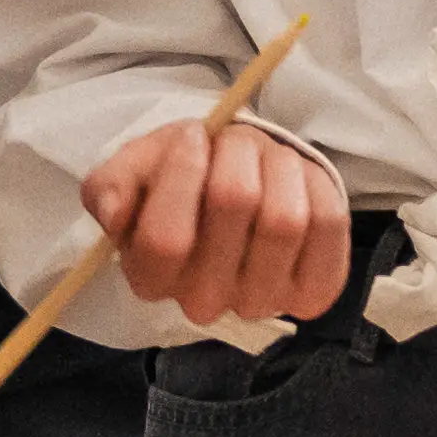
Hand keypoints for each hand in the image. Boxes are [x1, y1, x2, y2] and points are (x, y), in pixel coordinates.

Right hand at [86, 110, 350, 328]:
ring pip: (284, 217)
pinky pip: (327, 226)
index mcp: (150, 278)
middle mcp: (204, 301)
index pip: (164, 239)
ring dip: (277, 165)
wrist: (237, 195)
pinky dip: (314, 186)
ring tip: (264, 158)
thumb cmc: (181, 179)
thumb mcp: (134, 170)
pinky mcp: (313, 292)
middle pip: (232, 206)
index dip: (181, 172)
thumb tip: (112, 210)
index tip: (192, 135)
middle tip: (231, 140)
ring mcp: (262, 301)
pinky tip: (294, 183)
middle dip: (234, 152)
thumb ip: (110, 186)